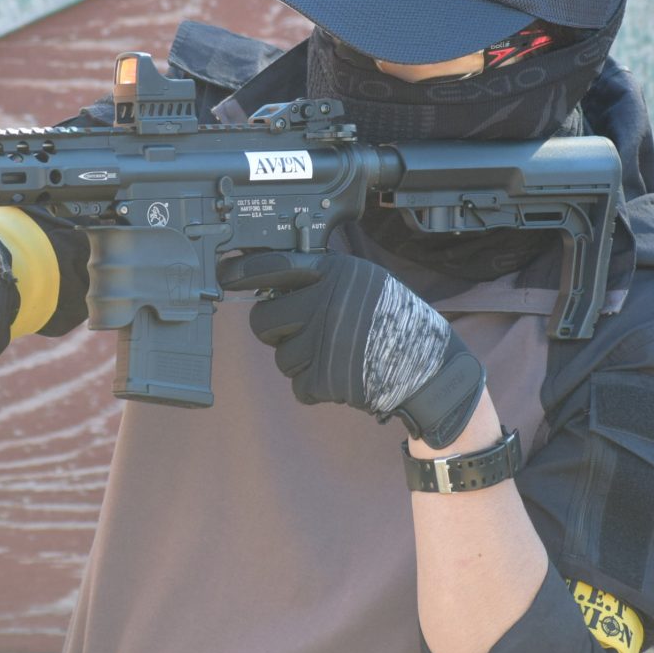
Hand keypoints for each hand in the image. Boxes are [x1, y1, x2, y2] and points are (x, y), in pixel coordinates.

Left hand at [217, 251, 485, 448]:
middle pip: (263, 321)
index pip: (272, 265)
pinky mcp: (324, 378)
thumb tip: (269, 279)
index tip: (225, 275)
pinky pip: (299, 386)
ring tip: (336, 353)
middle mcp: (323, 302)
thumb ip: (320, 276)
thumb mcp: (360, 280)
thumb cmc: (392, 320)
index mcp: (332, 272)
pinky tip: (342, 374)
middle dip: (276, 330)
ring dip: (301, 361)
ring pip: (281, 357)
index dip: (242, 272)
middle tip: (301, 331)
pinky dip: (316, 386)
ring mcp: (322, 341)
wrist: (428, 366)